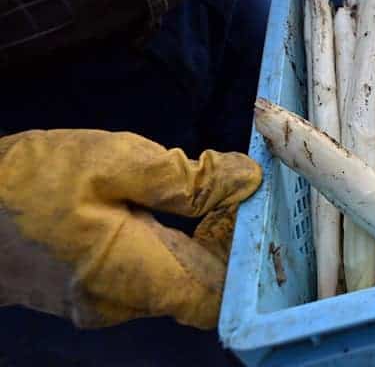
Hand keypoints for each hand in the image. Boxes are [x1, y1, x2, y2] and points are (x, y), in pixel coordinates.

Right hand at [0, 130, 260, 328]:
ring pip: (176, 280)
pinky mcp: (89, 293)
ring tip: (205, 192)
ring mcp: (102, 305)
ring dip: (200, 241)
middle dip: (228, 241)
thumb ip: (186, 177)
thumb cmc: (25, 182)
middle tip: (235, 190)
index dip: (247, 257)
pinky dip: (170, 245)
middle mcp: (121, 306)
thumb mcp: (112, 160)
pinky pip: (149, 275)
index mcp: (132, 280)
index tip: (255, 211)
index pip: (220, 296)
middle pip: (201, 288)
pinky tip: (166, 208)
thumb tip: (248, 180)